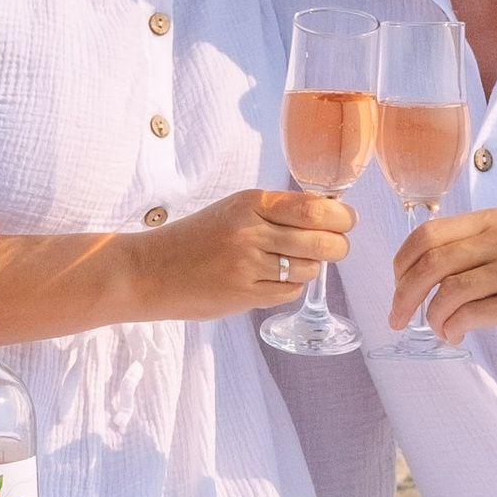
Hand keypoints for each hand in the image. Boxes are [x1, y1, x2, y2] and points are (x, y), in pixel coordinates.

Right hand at [136, 184, 355, 320]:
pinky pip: (289, 291)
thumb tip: (327, 215)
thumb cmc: (193, 240)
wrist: (149, 271)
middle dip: (339, 245)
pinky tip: (274, 280)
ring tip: (295, 264)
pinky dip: (291, 287)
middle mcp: (250, 231)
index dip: (341, 217)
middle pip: (321, 239)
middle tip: (338, 246)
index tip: (346, 221)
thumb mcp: (232, 211)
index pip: (314, 209)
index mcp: (249, 203)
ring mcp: (247, 265)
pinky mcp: (244, 294)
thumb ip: (274, 211)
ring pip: (309, 268)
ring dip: (312, 268)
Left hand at [390, 208, 496, 352]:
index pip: (430, 233)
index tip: (397, 285)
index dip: (402, 262)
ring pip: (446, 291)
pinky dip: (452, 328)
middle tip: (398, 316)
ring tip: (438, 330)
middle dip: (404, 293)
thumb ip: (483, 248)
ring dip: (431, 317)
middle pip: (430, 261)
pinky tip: (455, 335)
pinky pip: (469, 316)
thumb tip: (430, 269)